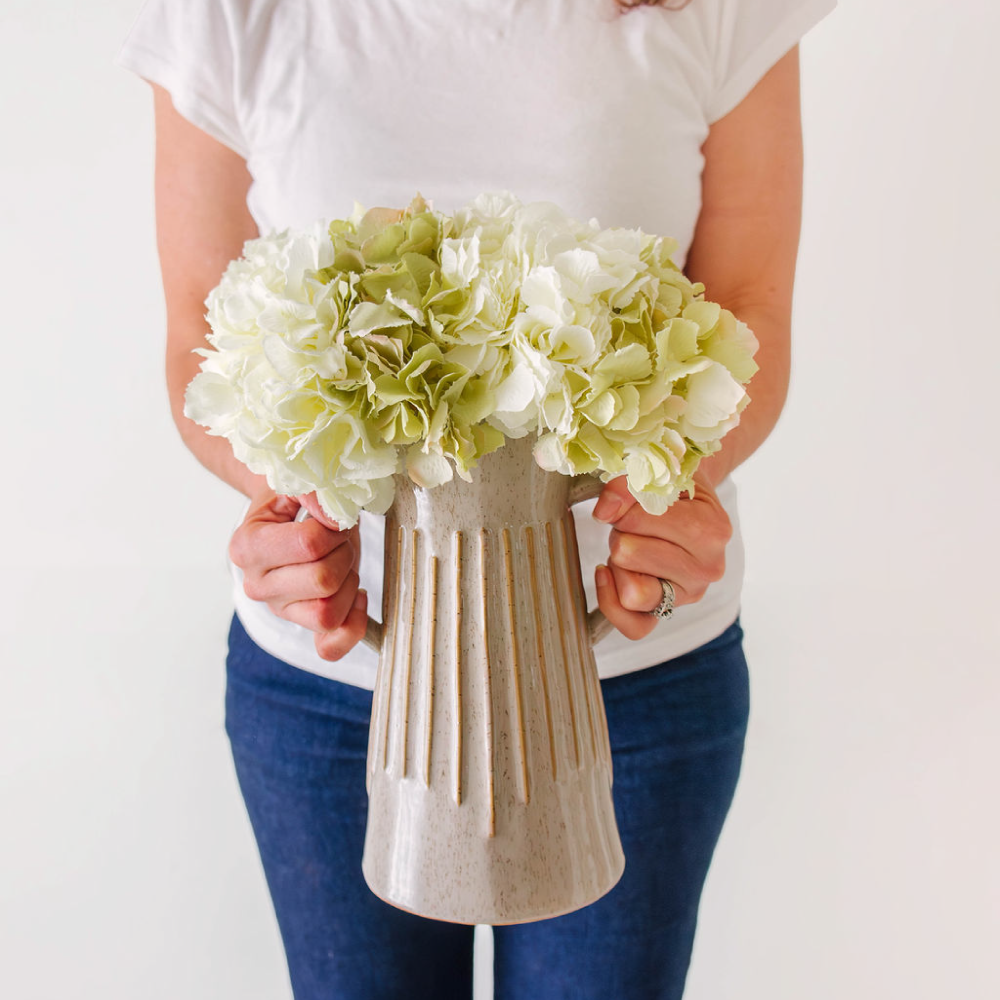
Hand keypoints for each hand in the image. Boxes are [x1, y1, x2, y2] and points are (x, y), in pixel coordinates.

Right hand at [228, 488, 368, 660]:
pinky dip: (352, 626)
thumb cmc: (293, 504)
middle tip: (340, 541)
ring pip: (328, 614)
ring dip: (348, 585)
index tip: (333, 520)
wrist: (286, 518)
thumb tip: (334, 517)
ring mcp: (279, 611)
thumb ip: (313, 493)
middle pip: (322, 580)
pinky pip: (330, 647)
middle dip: (343, 554)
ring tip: (342, 564)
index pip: (309, 545)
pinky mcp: (302, 628)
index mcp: (247, 547)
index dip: (335, 530)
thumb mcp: (296, 487)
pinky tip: (357, 597)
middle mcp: (257, 585)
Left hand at [591, 472, 731, 639]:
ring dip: (619, 564)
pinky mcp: (668, 612)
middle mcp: (708, 568)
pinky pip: (634, 626)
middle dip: (620, 533)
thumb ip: (629, 485)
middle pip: (629, 554)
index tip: (628, 498)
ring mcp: (689, 595)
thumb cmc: (674, 486)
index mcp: (713, 530)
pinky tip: (607, 573)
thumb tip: (604, 513)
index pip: (639, 519)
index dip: (621, 506)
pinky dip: (611, 601)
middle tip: (632, 525)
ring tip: (631, 545)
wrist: (692, 502)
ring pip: (632, 593)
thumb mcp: (659, 473)